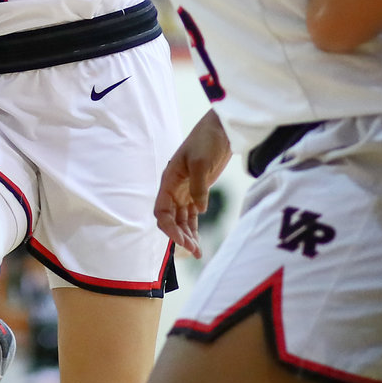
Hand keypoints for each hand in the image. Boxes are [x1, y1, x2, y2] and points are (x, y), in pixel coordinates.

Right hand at [153, 110, 232, 258]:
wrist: (220, 130)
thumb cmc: (206, 141)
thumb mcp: (200, 162)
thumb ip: (198, 187)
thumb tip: (199, 209)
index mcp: (169, 181)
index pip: (162, 210)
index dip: (168, 227)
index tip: (180, 240)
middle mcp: (174, 189)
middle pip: (171, 219)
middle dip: (179, 236)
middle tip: (193, 250)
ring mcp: (185, 192)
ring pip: (182, 220)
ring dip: (187, 236)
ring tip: (197, 252)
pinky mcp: (197, 193)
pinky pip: (192, 216)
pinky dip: (194, 229)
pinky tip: (199, 242)